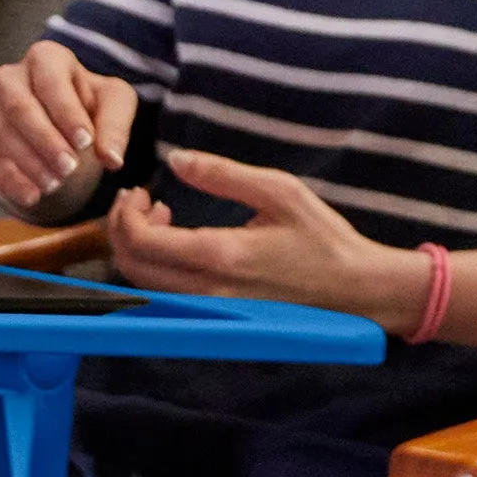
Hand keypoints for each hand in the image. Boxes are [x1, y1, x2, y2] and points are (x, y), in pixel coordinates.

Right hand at [0, 40, 135, 221]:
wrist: (65, 114)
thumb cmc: (91, 100)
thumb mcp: (114, 101)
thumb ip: (115, 125)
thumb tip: (112, 159)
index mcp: (46, 58)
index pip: (51, 83)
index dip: (66, 113)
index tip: (85, 142)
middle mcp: (12, 78)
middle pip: (20, 108)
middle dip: (45, 141)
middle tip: (70, 168)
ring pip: (4, 135)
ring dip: (30, 163)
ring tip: (56, 184)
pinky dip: (12, 182)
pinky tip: (33, 196)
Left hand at [106, 148, 418, 327]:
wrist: (356, 290)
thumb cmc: (323, 238)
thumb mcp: (279, 190)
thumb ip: (222, 173)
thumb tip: (176, 158)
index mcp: (219, 255)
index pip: (140, 243)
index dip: (125, 214)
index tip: (140, 191)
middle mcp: (207, 290)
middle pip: (132, 269)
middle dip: (121, 230)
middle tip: (140, 201)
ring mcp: (212, 309)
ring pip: (145, 287)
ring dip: (138, 251)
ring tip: (162, 218)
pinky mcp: (220, 318)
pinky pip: (167, 298)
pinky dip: (157, 270)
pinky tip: (180, 245)